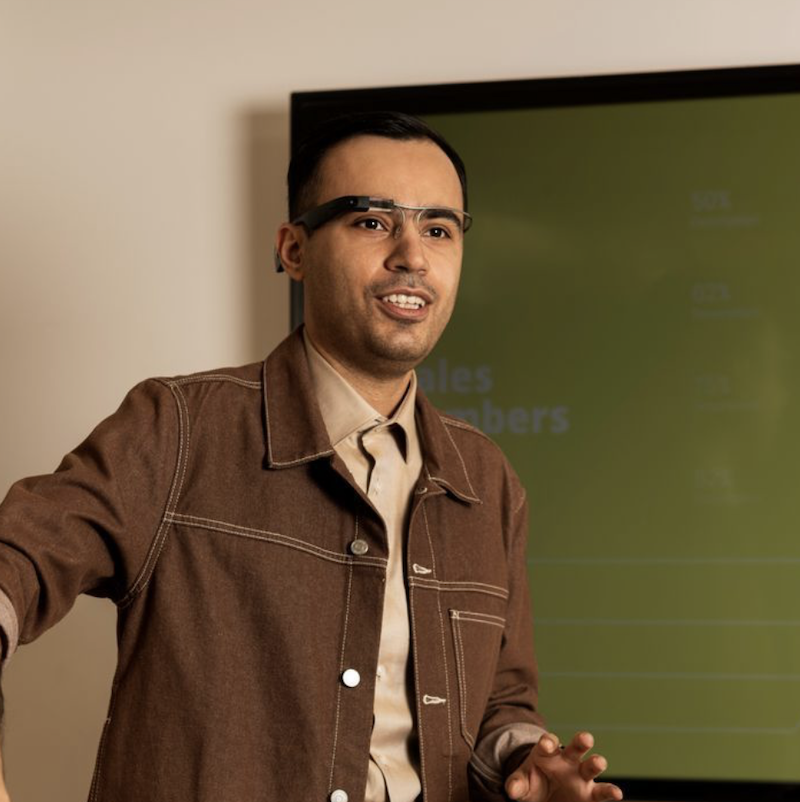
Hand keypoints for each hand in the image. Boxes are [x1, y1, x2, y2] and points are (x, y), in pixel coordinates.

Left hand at [505, 731, 621, 801]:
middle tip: (585, 738)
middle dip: (580, 741)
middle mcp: (567, 760)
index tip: (547, 744)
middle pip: (575, 747)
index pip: (548, 743)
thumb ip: (516, 784)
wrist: (543, 795)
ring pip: (590, 766)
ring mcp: (580, 775)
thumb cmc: (532, 782)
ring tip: (599, 762)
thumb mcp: (521, 783)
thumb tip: (511, 790)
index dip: (548, 742)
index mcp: (548, 752)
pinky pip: (601, 792)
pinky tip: (617, 794)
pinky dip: (609, 792)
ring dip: (596, 763)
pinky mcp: (590, 793)